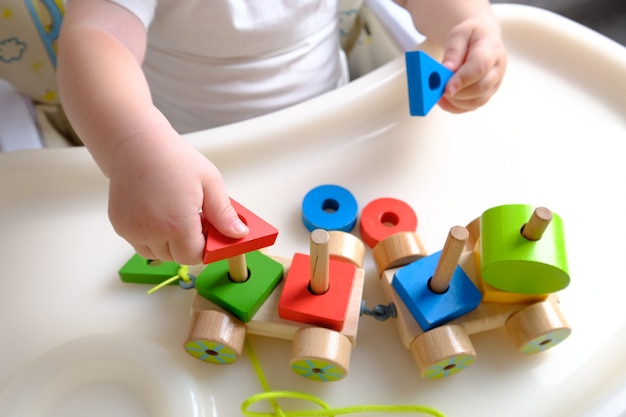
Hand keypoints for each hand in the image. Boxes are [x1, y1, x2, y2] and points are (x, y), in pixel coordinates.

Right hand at [107, 132, 247, 264]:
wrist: (137, 145)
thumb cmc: (174, 160)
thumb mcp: (210, 183)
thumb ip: (224, 214)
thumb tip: (239, 234)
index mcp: (177, 224)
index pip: (195, 256)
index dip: (204, 246)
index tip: (208, 230)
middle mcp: (151, 232)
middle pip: (176, 257)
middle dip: (188, 244)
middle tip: (193, 217)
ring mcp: (132, 230)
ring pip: (157, 253)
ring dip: (169, 242)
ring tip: (174, 214)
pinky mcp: (120, 226)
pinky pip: (140, 243)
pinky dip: (151, 235)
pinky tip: (158, 213)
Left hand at [439, 16, 506, 112]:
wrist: (482, 37)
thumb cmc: (470, 35)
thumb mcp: (458, 35)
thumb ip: (453, 52)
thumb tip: (447, 69)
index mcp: (491, 50)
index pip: (479, 68)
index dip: (462, 80)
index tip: (447, 89)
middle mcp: (497, 69)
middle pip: (479, 88)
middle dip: (457, 93)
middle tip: (438, 90)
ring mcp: (494, 83)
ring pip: (477, 101)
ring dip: (455, 102)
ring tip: (439, 95)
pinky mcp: (487, 93)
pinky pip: (472, 106)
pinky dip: (456, 107)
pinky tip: (444, 101)